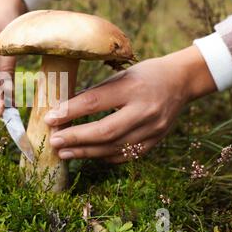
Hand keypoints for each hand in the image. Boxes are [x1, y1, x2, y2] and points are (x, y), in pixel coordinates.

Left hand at [44, 46, 216, 162]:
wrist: (182, 82)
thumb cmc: (145, 74)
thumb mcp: (120, 75)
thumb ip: (95, 93)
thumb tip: (64, 109)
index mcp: (133, 87)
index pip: (94, 102)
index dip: (69, 112)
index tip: (49, 119)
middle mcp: (145, 110)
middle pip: (105, 131)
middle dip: (75, 138)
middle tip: (54, 141)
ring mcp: (152, 129)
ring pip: (113, 147)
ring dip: (85, 152)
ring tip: (63, 153)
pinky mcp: (155, 141)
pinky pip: (125, 155)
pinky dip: (103, 156)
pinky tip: (87, 155)